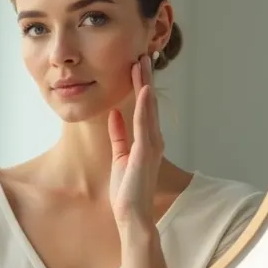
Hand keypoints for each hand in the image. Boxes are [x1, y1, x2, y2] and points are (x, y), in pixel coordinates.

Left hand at [109, 55, 163, 228]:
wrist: (132, 214)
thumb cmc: (127, 189)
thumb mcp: (119, 155)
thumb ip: (119, 134)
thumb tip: (115, 114)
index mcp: (146, 139)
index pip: (144, 106)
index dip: (140, 84)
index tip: (137, 63)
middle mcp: (153, 138)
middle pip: (149, 101)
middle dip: (145, 77)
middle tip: (144, 53)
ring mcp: (151, 144)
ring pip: (149, 107)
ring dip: (145, 84)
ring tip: (143, 62)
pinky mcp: (145, 152)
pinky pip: (145, 124)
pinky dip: (144, 106)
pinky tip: (144, 89)